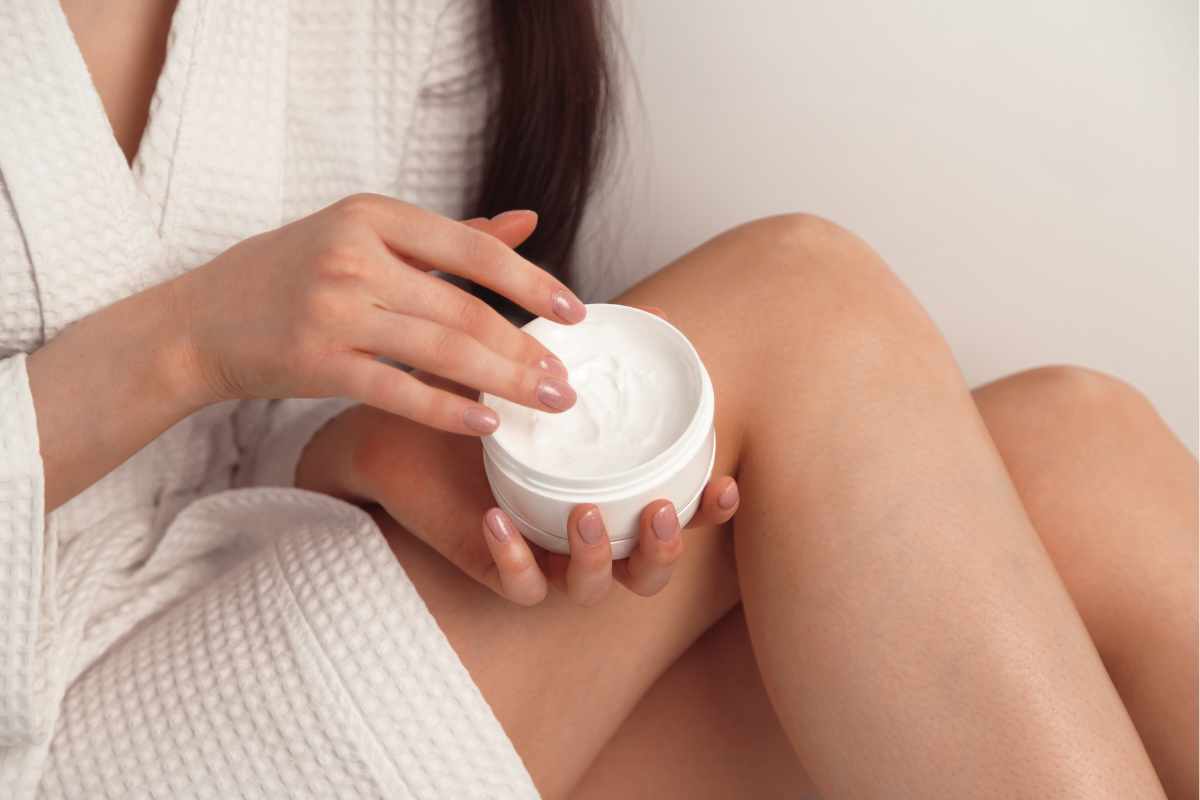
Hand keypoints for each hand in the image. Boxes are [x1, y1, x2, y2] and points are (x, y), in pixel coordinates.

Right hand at [171, 195, 584, 433]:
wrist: (198, 322)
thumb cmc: (289, 275)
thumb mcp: (362, 236)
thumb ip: (448, 236)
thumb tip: (527, 222)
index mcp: (372, 216)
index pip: (472, 249)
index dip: (531, 282)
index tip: (576, 313)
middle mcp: (354, 255)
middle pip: (463, 307)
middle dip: (525, 348)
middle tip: (565, 380)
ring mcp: (332, 308)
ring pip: (440, 349)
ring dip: (502, 380)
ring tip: (544, 402)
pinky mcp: (316, 361)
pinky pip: (398, 391)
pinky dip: (447, 408)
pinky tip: (486, 423)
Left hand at [299, 306, 739, 606]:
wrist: (385, 427)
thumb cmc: (455, 387)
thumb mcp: (493, 339)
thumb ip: (515, 287)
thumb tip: (529, 215)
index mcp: (605, 479)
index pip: (677, 503)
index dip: (710, 506)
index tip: (727, 478)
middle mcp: (582, 523)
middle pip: (649, 565)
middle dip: (665, 544)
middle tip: (662, 506)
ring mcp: (540, 552)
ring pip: (592, 586)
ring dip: (598, 555)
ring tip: (586, 512)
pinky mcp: (492, 567)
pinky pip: (518, 585)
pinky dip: (514, 558)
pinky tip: (498, 519)